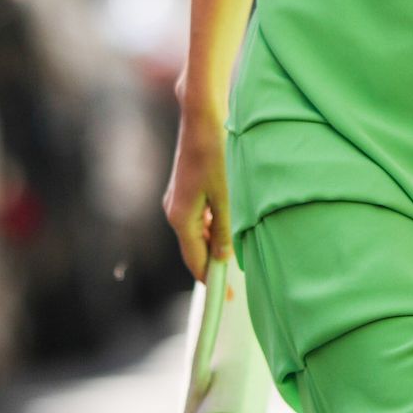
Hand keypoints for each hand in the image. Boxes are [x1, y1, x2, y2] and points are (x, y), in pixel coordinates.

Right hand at [163, 100, 232, 279]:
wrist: (201, 116)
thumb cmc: (215, 152)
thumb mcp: (227, 195)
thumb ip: (225, 230)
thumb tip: (223, 256)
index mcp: (180, 217)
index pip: (195, 261)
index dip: (211, 281)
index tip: (227, 297)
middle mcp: (173, 211)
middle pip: (194, 249)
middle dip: (213, 264)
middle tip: (236, 279)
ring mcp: (177, 200)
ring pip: (197, 233)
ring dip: (215, 243)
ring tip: (238, 249)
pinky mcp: (185, 189)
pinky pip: (198, 218)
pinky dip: (213, 226)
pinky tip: (231, 222)